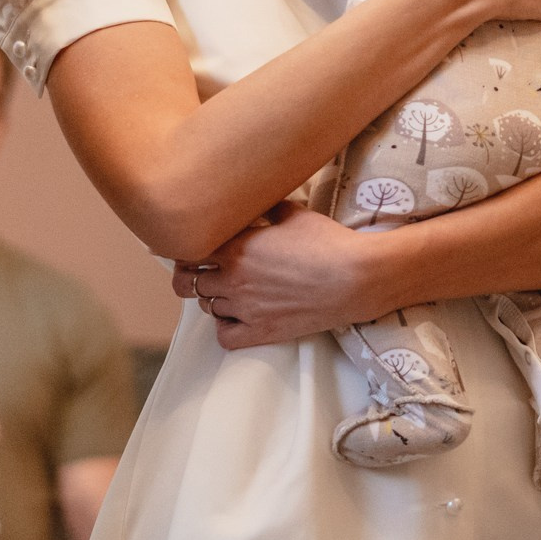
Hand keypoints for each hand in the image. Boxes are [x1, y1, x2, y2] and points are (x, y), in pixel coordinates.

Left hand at [173, 204, 385, 348]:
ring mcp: (245, 309)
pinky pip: (224, 337)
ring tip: (227, 291)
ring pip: (206, 308)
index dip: (185, 250)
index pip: (188, 251)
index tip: (191, 248)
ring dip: (212, 299)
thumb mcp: (294, 213)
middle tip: (203, 271)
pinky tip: (236, 318)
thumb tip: (256, 202)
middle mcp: (233, 279)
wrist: (355, 278)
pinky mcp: (261, 332)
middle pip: (188, 283)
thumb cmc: (327, 242)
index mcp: (236, 247)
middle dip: (190, 276)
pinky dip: (224, 328)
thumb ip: (266, 208)